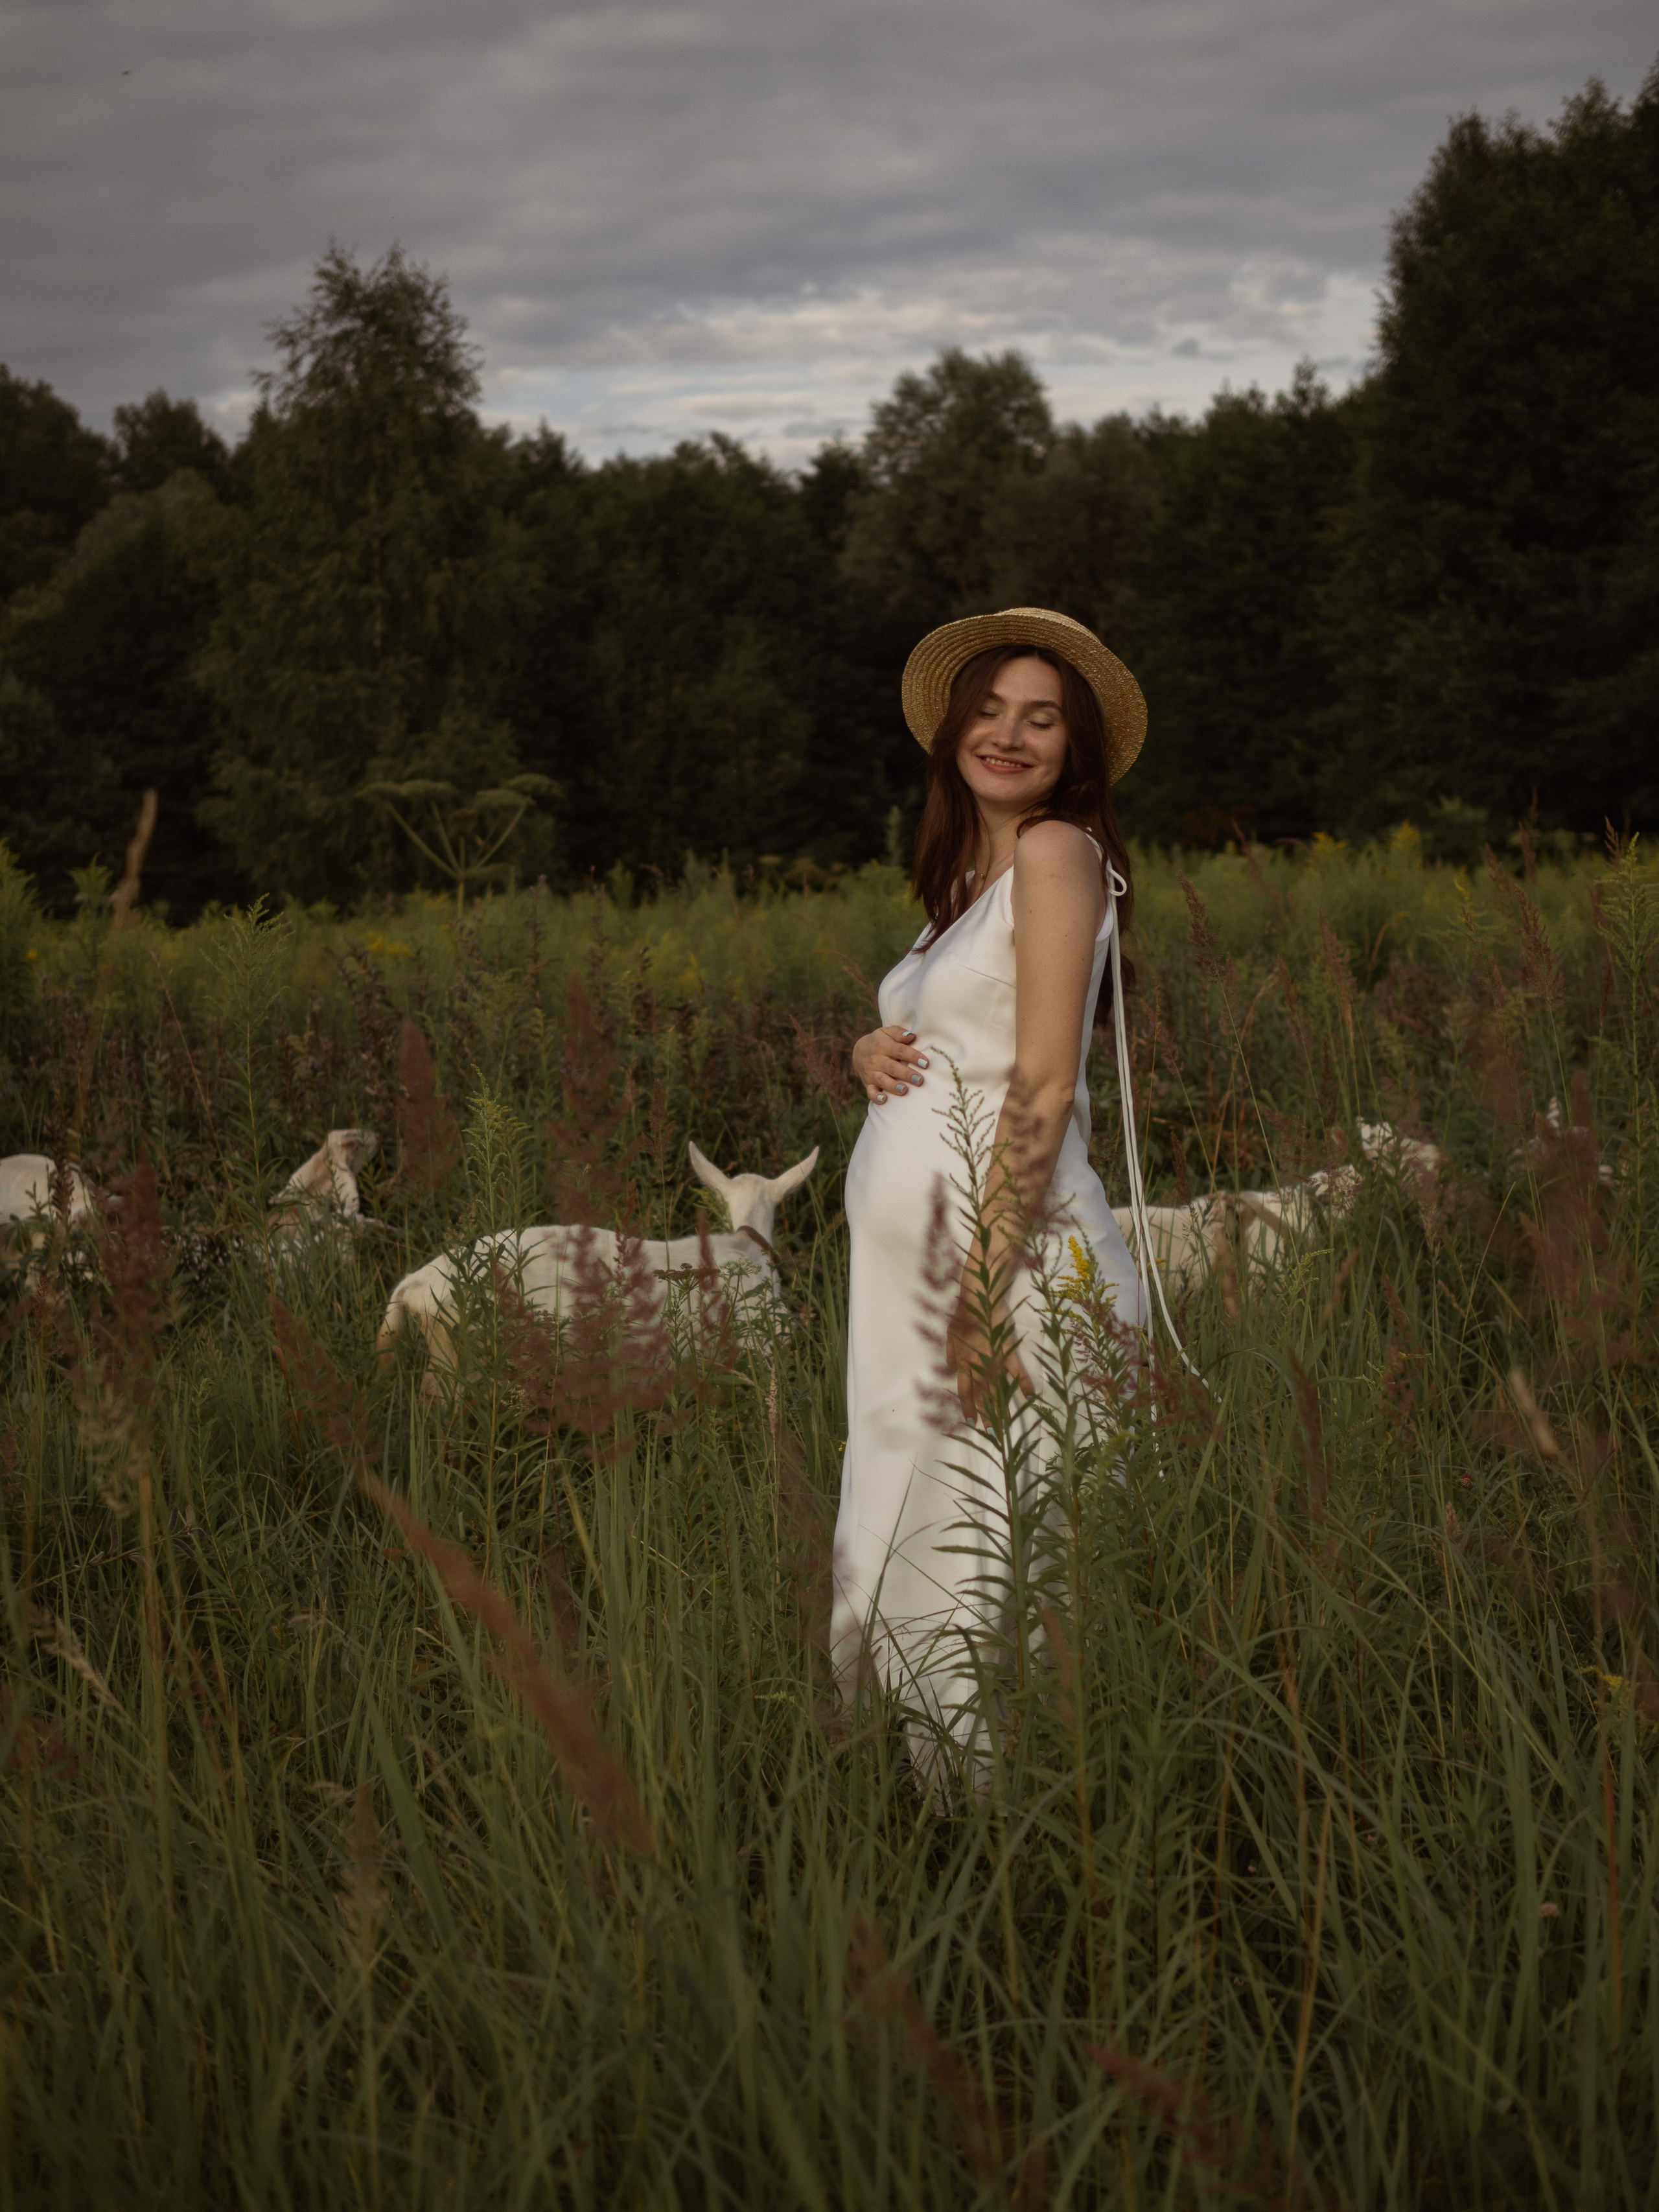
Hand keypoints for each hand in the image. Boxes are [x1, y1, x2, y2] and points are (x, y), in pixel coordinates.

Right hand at [851, 1024, 928, 1104]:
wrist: (858, 1052)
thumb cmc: (880, 1042)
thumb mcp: (886, 1032)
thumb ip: (898, 1033)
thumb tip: (911, 1036)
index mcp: (883, 1045)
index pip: (900, 1050)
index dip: (913, 1056)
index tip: (926, 1063)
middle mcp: (876, 1059)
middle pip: (892, 1067)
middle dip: (906, 1074)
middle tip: (919, 1079)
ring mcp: (871, 1072)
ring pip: (882, 1080)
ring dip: (892, 1086)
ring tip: (904, 1090)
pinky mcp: (867, 1083)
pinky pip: (870, 1091)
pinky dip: (876, 1096)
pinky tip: (884, 1100)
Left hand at [945, 1286, 1034, 1424]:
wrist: (979, 1298)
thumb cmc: (962, 1314)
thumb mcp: (950, 1334)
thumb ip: (950, 1353)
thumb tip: (950, 1369)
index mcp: (963, 1362)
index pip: (965, 1391)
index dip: (968, 1407)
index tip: (971, 1422)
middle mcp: (978, 1366)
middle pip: (983, 1396)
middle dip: (987, 1414)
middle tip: (992, 1432)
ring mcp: (995, 1360)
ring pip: (999, 1389)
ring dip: (1003, 1406)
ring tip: (1008, 1422)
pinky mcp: (1009, 1352)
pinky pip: (1017, 1371)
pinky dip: (1025, 1383)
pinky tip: (1031, 1396)